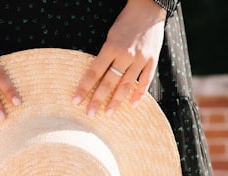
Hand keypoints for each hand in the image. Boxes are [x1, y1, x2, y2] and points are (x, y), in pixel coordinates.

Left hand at [73, 0, 165, 116]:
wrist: (148, 9)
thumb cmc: (125, 22)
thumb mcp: (110, 36)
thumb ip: (106, 55)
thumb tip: (96, 76)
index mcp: (111, 47)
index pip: (94, 72)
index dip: (84, 87)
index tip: (76, 100)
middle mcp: (125, 55)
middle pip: (109, 82)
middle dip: (97, 99)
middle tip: (90, 114)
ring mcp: (140, 59)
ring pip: (126, 85)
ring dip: (116, 101)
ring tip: (108, 113)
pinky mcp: (152, 60)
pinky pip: (145, 81)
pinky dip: (139, 94)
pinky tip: (133, 105)